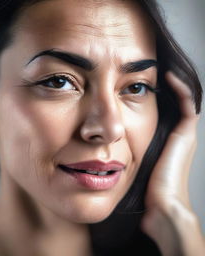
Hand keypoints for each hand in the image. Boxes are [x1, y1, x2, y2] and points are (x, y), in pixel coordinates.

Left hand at [140, 71, 204, 255]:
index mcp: (160, 140)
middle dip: (157, 87)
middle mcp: (174, 134)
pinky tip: (167, 77)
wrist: (162, 204)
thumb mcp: (130, 164)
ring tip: (158, 69)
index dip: (146, 96)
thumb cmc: (143, 187)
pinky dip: (180, 89)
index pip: (157, 112)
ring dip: (169, 85)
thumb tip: (100, 146)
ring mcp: (182, 133)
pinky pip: (188, 103)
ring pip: (181, 101)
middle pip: (168, 104)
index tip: (132, 83)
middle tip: (146, 71)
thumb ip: (122, 154)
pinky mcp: (187, 133)